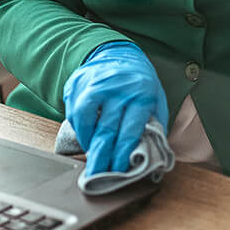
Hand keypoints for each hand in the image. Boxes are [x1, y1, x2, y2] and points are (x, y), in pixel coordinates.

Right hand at [63, 42, 168, 175]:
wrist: (119, 53)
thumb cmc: (140, 83)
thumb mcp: (156, 100)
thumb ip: (155, 126)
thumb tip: (152, 156)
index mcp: (141, 95)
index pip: (128, 132)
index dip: (121, 156)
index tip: (117, 172)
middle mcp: (118, 89)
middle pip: (106, 130)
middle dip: (100, 157)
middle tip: (96, 176)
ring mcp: (96, 84)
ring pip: (85, 120)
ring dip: (87, 142)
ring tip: (91, 154)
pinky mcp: (79, 83)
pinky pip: (73, 110)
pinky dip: (78, 127)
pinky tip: (85, 134)